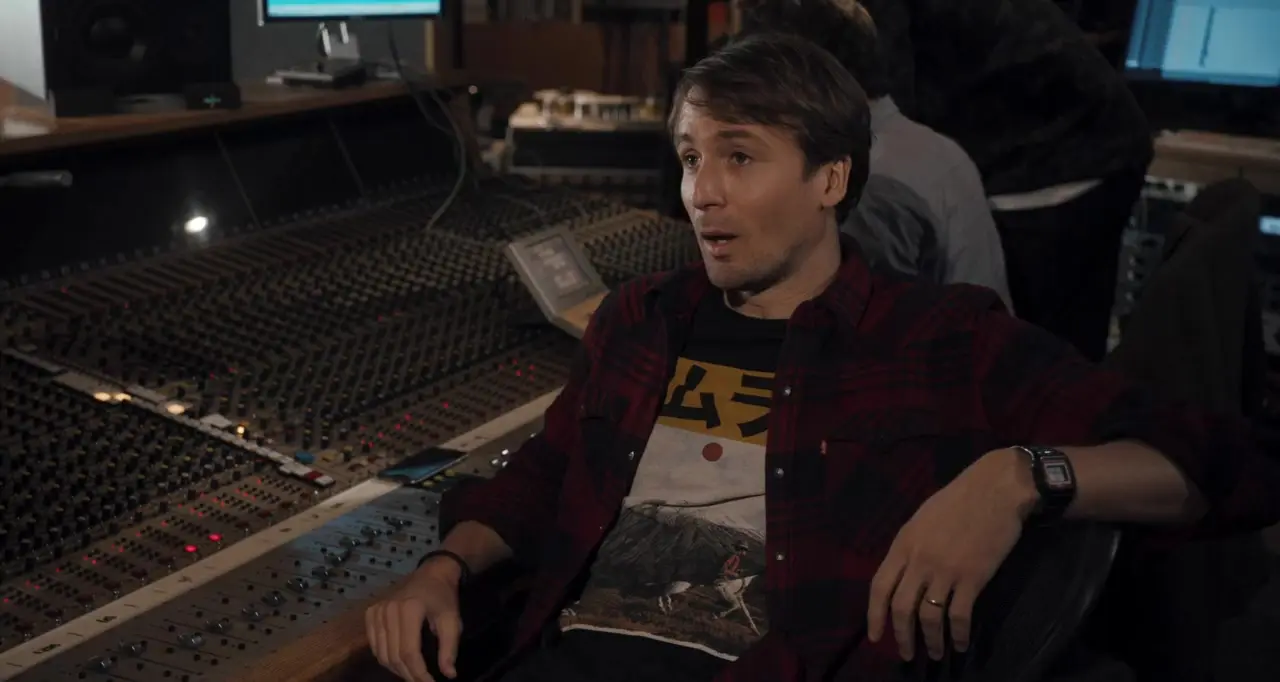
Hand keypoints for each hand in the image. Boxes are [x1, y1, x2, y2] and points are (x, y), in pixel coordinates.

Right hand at [366, 559, 463, 681]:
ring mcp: (377, 611)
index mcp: (409, 609)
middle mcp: (388, 610)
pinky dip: (386, 658)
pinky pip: (374, 645)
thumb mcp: (452, 620)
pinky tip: (400, 663)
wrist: (430, 575)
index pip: (409, 652)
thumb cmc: (443, 597)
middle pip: (394, 655)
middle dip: (409, 674)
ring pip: (382, 654)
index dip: (419, 673)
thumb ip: (449, 648)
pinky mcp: (371, 613)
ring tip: (413, 675)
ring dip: (397, 670)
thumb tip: (449, 674)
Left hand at [867, 448, 1037, 660]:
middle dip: (902, 635)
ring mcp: (946, 570)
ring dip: (931, 641)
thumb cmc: (958, 500)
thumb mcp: (921, 519)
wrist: (994, 490)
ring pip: (930, 616)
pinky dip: (958, 634)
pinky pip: (960, 615)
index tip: (875, 637)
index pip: (879, 587)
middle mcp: (920, 560)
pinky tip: (960, 643)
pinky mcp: (973, 577)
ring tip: (936, 653)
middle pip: (901, 607)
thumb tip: (903, 574)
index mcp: (903, 544)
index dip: (874, 615)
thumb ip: (910, 547)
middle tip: (906, 653)